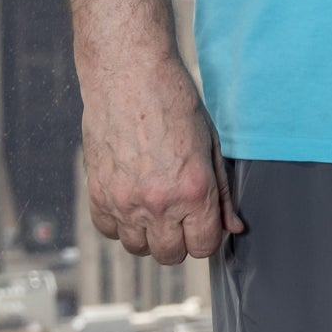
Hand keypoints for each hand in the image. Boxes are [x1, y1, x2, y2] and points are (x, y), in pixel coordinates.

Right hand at [81, 51, 244, 263]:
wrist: (129, 76)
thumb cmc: (175, 102)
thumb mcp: (211, 143)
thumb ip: (222, 191)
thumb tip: (233, 227)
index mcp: (194, 190)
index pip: (204, 245)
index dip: (208, 236)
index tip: (205, 222)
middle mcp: (158, 204)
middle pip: (170, 254)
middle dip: (180, 239)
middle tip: (181, 213)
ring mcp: (124, 203)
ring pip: (138, 248)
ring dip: (149, 233)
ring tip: (156, 202)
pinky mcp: (97, 196)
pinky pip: (109, 231)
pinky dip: (120, 222)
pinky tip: (132, 197)